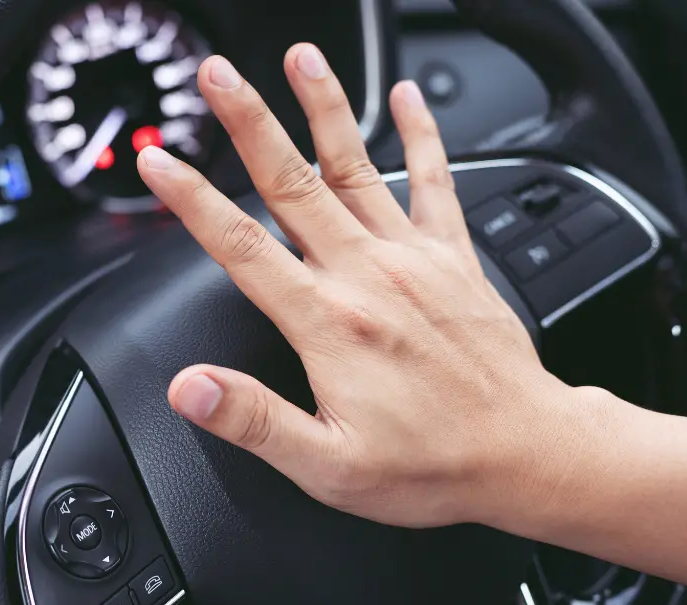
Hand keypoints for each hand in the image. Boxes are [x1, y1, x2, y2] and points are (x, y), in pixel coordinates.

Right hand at [136, 44, 580, 528]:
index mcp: (328, 322)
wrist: (529, 452)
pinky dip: (422, 134)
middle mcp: (368, 275)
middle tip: (216, 75)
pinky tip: (407, 98)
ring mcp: (413, 258)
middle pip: (291, 183)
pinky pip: (435, 180)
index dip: (191, 200)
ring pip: (356, 166)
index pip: (240, 246)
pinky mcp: (453, 257)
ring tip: (300, 57)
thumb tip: (189, 388)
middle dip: (248, 122)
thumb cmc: (432, 464)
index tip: (158, 163)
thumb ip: (253, 419)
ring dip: (323, 107)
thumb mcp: (328, 465)